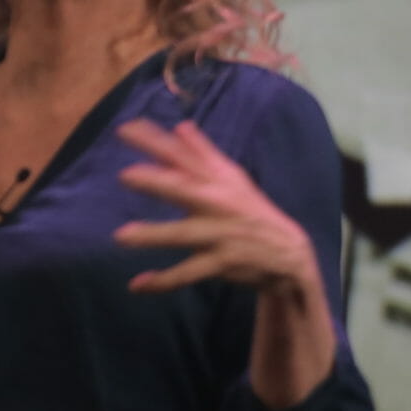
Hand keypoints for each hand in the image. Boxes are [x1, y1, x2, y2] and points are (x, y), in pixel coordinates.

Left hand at [111, 118, 320, 297]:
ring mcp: (220, 234)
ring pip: (183, 234)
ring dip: (154, 235)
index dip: (156, 142)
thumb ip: (203, 154)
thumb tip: (181, 126)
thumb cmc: (252, 212)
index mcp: (219, 180)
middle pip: (185, 190)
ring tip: (121, 236)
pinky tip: (138, 285)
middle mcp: (219, 203)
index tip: (126, 129)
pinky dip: (164, 280)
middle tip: (126, 175)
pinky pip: (188, 273)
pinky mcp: (221, 262)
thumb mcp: (233, 179)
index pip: (184, 157)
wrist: (289, 253)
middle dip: (157, 182)